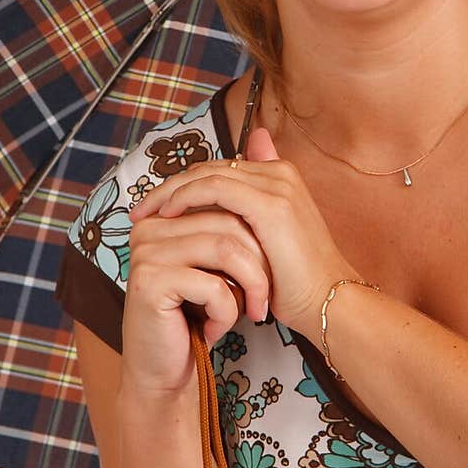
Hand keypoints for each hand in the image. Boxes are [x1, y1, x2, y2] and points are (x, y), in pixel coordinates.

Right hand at [122, 190, 272, 396]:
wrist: (165, 372)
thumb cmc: (198, 317)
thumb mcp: (218, 266)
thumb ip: (231, 226)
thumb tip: (267, 168)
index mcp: (165, 216)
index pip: (226, 203)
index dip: (256, 237)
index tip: (265, 272)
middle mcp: (151, 227)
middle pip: (230, 223)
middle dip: (259, 264)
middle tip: (262, 301)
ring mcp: (146, 252)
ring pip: (227, 250)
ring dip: (249, 287)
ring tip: (247, 313)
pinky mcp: (150, 282)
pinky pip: (213, 286)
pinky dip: (227, 312)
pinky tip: (216, 331)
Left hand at [127, 126, 354, 341]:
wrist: (328, 301)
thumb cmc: (297, 283)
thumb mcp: (265, 245)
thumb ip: (244, 222)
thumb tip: (218, 222)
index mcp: (281, 177)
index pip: (220, 169)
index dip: (185, 184)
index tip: (155, 207)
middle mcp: (280, 173)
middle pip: (210, 167)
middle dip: (170, 185)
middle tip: (139, 208)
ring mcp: (276, 185)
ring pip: (207, 173)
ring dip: (170, 191)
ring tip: (145, 213)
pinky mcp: (269, 204)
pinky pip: (214, 189)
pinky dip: (185, 198)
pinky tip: (167, 215)